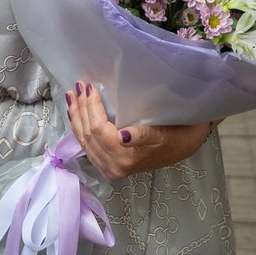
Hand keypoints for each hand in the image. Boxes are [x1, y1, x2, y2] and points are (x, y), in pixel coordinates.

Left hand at [63, 81, 212, 181]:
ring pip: (84, 141)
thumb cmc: (174, 135)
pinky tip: (76, 115)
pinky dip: (80, 128)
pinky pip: (87, 146)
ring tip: (72, 97)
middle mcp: (114, 166)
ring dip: (77, 117)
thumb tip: (123, 137)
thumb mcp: (160, 133)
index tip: (89, 86)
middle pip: (88, 134)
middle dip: (81, 109)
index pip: (98, 129)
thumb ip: (140, 136)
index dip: (91, 107)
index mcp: (125, 158)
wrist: (183, 147)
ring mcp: (109, 168)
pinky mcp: (107, 166)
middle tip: (78, 86)